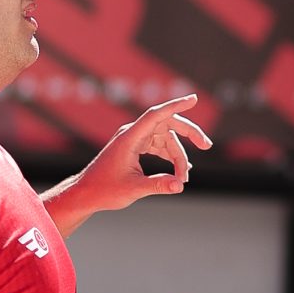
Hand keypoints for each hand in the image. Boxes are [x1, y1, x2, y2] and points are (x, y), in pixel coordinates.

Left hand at [75, 96, 212, 216]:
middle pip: (167, 125)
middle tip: (207, 145)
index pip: (156, 115)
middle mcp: (132, 134)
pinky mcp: (134, 147)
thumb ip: (158, 185)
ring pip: (165, 138)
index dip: (176, 105)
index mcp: (130, 138)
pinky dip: (169, 156)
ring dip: (178, 155)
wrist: (86, 194)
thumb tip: (180, 186)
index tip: (194, 98)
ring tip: (185, 177)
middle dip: (188, 134)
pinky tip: (179, 171)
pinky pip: (158, 145)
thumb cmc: (105, 190)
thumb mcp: (133, 189)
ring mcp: (133, 139)